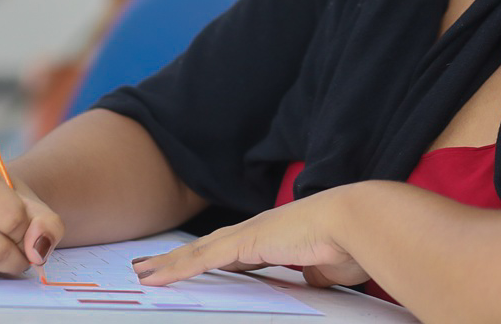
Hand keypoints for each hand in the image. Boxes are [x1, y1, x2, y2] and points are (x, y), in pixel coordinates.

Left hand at [130, 185, 370, 289]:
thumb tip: (312, 279)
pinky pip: (202, 259)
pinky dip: (176, 268)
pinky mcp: (244, 241)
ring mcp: (249, 234)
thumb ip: (314, 273)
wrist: (359, 222)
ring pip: (198, 252)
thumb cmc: (353, 243)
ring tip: (142, 272)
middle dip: (180, 259)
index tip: (198, 266)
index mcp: (278, 237)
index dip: (212, 259)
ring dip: (170, 263)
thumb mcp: (328, 268)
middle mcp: (259, 231)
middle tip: (151, 266)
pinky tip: (155, 275)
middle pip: (209, 248)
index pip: (236, 252)